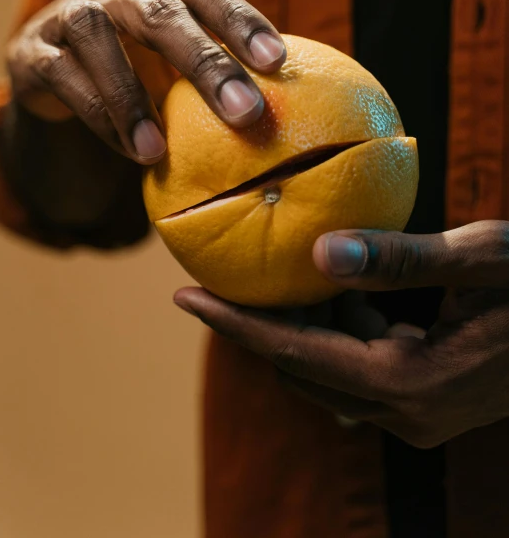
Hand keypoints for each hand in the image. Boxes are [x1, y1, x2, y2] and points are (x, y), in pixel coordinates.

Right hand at [6, 0, 285, 163]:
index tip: (277, 61)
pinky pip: (64, 78)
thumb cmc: (137, 59)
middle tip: (246, 113)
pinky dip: (97, 114)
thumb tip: (295, 113)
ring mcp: (70, 13)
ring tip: (160, 151)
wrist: (55, 64)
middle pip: (159, 12)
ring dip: (130, 95)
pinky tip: (130, 150)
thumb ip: (221, 70)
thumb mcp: (175, 54)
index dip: (239, 16)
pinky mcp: (35, 50)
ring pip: (97, 35)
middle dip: (205, 61)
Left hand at [174, 220, 508, 447]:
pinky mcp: (426, 404)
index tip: (185, 297)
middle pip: (301, 368)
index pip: (294, 355)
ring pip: (327, 371)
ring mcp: (417, 415)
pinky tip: (349, 291)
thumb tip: (319, 250)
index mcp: (410, 382)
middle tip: (242, 268)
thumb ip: (400, 258)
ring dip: (308, 324)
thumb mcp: (479, 258)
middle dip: (266, 322)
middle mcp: (407, 412)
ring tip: (301, 270)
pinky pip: (358, 369)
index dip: (235, 326)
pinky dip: (341, 332)